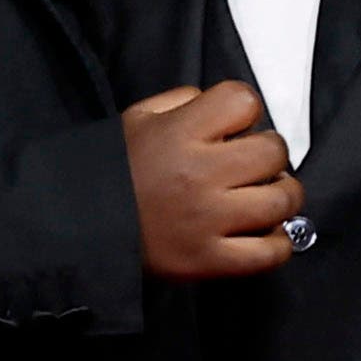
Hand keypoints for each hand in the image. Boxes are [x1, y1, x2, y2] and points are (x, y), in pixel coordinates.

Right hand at [124, 82, 301, 280]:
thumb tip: (228, 111)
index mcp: (180, 133)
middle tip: (254, 164)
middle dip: (269, 153)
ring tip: (268, 196)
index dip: (244, 111)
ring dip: (283, 195)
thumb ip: (182, 102)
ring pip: (281, 200)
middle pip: (273, 151)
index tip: (235, 126)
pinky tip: (268, 232)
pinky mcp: (209, 259)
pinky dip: (279, 242)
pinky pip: (269, 252)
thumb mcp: (137, 119)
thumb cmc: (113, 170)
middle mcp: (199, 173)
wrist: (77, 225)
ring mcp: (207, 219)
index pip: (244, 101)